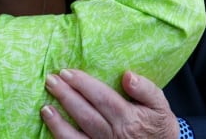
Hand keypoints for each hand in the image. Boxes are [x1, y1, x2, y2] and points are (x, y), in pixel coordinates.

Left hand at [41, 69, 179, 138]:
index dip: (83, 84)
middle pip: (86, 113)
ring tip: (45, 106)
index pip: (102, 98)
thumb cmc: (158, 125)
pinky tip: (51, 124)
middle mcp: (114, 133)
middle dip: (66, 96)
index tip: (66, 72)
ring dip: (58, 120)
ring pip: (77, 134)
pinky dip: (61, 136)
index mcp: (129, 118)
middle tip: (50, 80)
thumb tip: (127, 75)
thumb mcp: (160, 105)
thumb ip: (146, 89)